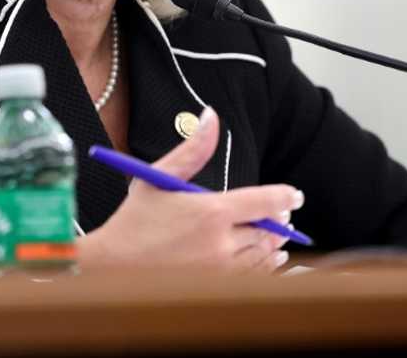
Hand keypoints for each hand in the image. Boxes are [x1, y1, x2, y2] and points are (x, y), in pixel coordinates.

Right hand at [77, 106, 304, 272]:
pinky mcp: (215, 289)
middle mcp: (220, 244)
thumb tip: (211, 116)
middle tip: (284, 214)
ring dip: (273, 244)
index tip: (294, 196)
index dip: (285, 197)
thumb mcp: (159, 177)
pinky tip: (269, 260)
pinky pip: (252, 277)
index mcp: (211, 212)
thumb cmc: (134, 221)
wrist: (112, 268)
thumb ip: (193, 148)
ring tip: (278, 236)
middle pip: (267, 231)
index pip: (265, 202)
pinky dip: (264, 267)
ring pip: (262, 256)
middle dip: (278, 221)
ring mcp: (220, 271)